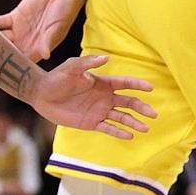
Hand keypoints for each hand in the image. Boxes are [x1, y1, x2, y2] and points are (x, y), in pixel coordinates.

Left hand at [0, 0, 85, 60]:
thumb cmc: (65, 13)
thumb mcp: (57, 28)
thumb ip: (48, 41)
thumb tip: (45, 56)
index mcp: (37, 49)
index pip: (22, 62)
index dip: (11, 66)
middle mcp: (25, 42)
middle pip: (8, 52)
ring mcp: (18, 30)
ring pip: (1, 37)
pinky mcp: (14, 17)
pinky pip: (0, 22)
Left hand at [29, 54, 156, 139]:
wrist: (41, 94)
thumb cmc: (57, 78)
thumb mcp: (72, 67)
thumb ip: (88, 63)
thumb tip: (106, 58)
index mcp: (102, 83)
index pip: (124, 84)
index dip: (137, 85)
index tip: (150, 87)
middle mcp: (104, 98)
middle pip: (128, 103)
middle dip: (141, 108)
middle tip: (153, 114)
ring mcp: (99, 111)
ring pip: (121, 118)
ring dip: (134, 123)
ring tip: (145, 129)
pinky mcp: (91, 123)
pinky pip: (108, 128)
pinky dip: (119, 132)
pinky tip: (130, 136)